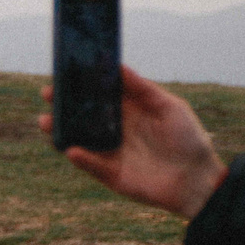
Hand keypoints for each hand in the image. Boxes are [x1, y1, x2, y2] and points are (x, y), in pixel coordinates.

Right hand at [39, 63, 227, 219]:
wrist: (197, 179)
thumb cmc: (189, 139)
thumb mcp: (169, 107)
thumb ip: (142, 88)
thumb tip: (117, 65)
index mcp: (128, 111)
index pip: (98, 95)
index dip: (81, 84)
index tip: (64, 71)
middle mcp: (114, 130)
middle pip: (81, 115)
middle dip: (62, 104)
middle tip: (48, 93)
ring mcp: (109, 152)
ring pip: (77, 138)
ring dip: (60, 130)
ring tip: (46, 120)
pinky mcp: (109, 174)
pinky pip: (90, 164)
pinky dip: (80, 157)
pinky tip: (72, 149)